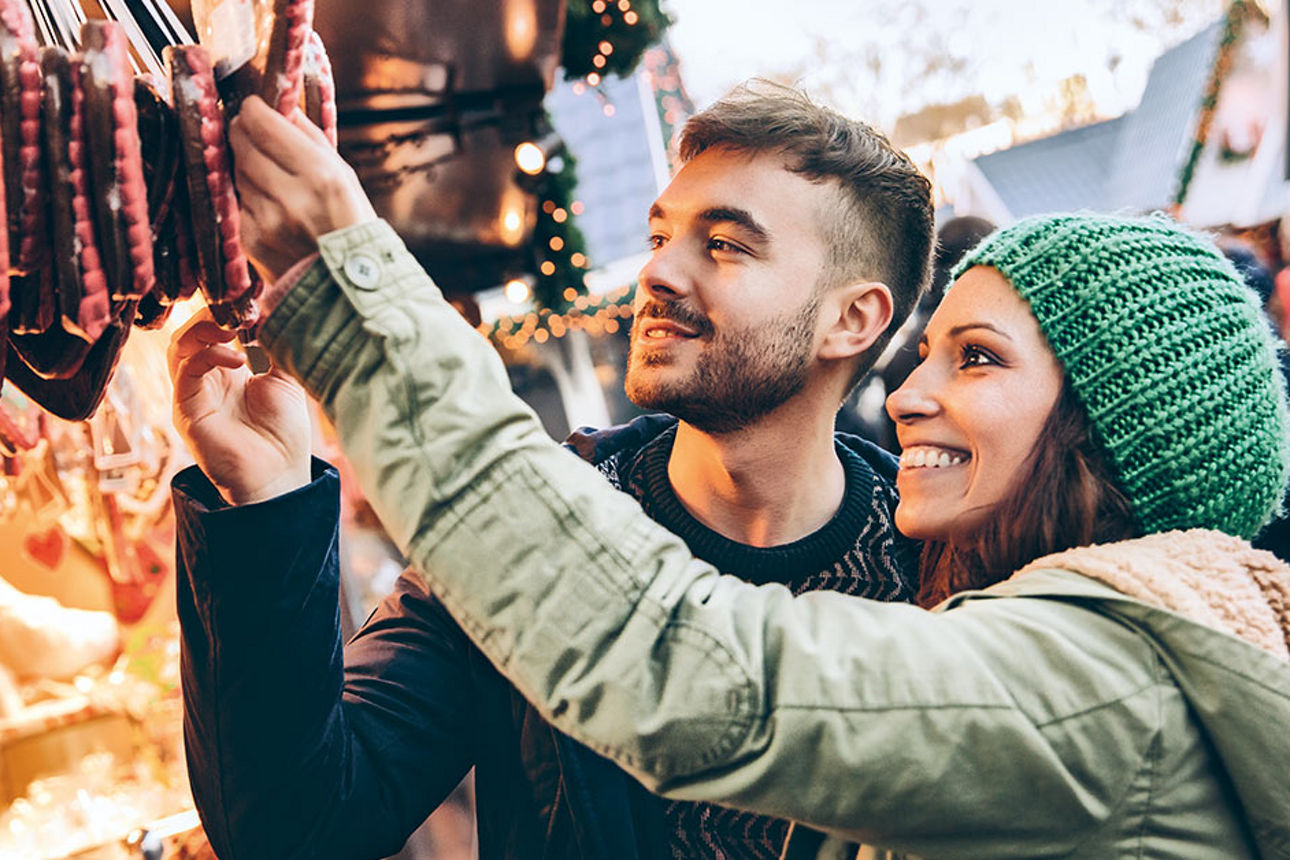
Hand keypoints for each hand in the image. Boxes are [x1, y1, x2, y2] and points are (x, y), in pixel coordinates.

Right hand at [168, 310, 312, 504]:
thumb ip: (275, 347)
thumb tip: (271, 309)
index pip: (212, 327)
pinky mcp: (186, 411)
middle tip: (241, 308)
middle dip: (213, 312)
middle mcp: (204, 380)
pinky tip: (238, 359)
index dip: (228, 309)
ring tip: (235, 328)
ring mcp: (192, 394)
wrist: (279, 477)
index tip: (253, 297)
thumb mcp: (286, 380)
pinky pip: (185, 371)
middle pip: (190, 330)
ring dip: (205, 328)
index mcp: (226, 370)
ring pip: (179, 344)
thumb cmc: (284, 434)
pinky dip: (208, 355)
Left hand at [229, 96, 376, 280]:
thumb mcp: (344, 177)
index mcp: (320, 174)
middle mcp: (289, 195)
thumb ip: (311, 139)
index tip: (254, 108)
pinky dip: (250, 200)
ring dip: (248, 168)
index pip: (263, 124)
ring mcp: (266, 218)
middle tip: (254, 134)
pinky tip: (271, 209)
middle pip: (242, 143)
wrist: (345, 285)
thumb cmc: (351, 225)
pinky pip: (239, 203)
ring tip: (273, 180)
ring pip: (237, 172)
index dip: (253, 109)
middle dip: (244, 133)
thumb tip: (281, 107)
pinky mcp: (250, 238)